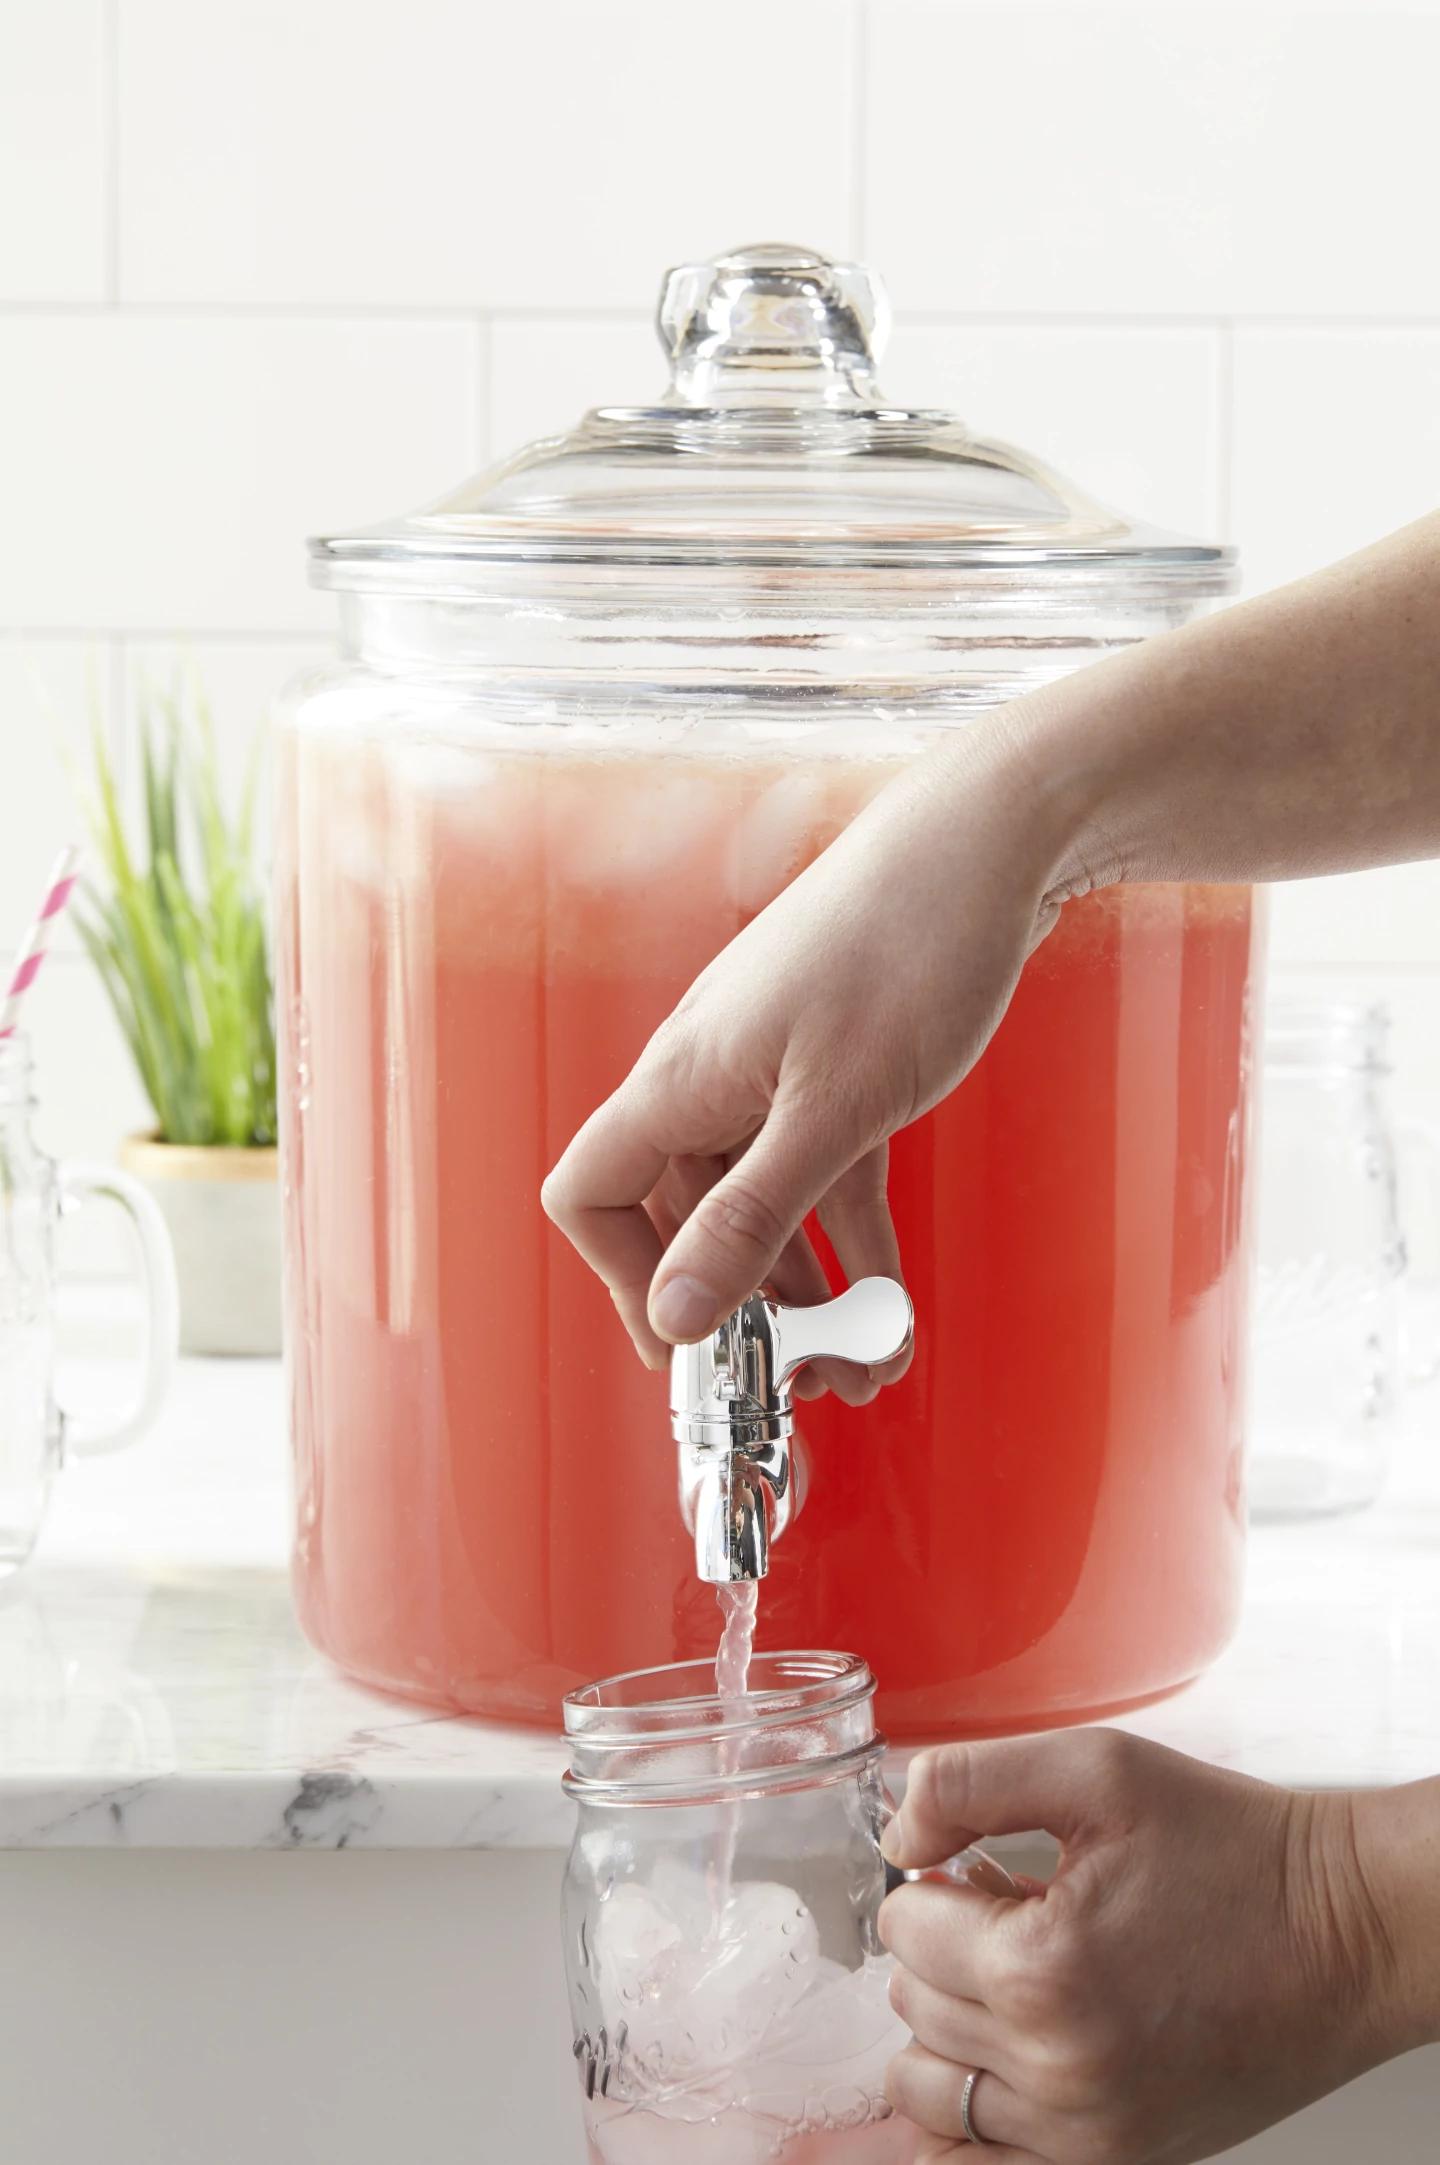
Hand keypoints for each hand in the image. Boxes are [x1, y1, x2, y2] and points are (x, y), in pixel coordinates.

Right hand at [541, 707, 1077, 1388]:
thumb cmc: (908, 946)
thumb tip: (676, 1312)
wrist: (993, 843)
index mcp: (681, 1077)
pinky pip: (822, 1172)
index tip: (691, 1345)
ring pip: (762, 1203)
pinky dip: (849, 1236)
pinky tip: (891, 1295)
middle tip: (798, 1379)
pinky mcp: (836, 1067)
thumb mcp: (833, 1110)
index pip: (593, 1195)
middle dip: (737, 1306)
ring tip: (864, 1357)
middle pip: (684, 1215)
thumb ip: (753, 1217)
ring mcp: (773, 1070)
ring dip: (806, 1288)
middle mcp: (711, 1075)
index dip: (624, 1278)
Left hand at [878, 1730, 1425, 2164]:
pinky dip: (970, 2122)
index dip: (935, 1882)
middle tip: (1015, 1915)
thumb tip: (897, 1832)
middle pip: (913, 2008)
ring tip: (1024, 1981)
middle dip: (945, 1952)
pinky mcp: (1119, 2163)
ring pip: (935, 2091)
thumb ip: (969, 1781)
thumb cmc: (1233, 1848)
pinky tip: (1003, 2066)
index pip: (903, 1928)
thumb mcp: (1094, 1769)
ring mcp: (1089, 2134)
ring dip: (953, 2029)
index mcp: (1040, 1970)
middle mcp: (1057, 2069)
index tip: (984, 1869)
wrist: (1344, 1932)